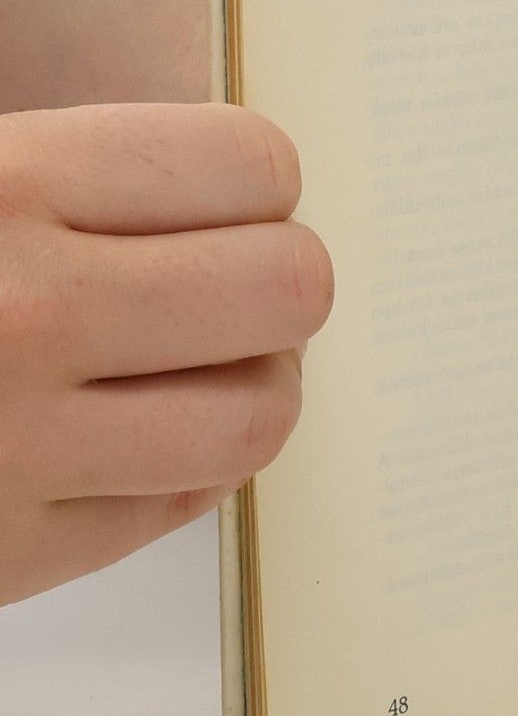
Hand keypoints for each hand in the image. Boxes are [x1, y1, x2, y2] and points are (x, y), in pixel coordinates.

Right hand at [0, 103, 333, 604]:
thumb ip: (85, 178)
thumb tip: (252, 180)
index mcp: (5, 184)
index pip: (251, 164)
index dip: (251, 185)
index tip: (220, 200)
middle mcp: (24, 314)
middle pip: (289, 286)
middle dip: (271, 282)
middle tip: (221, 285)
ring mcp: (17, 447)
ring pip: (262, 415)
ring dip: (248, 385)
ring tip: (189, 366)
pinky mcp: (10, 551)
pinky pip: (184, 505)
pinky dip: (183, 468)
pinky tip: (128, 433)